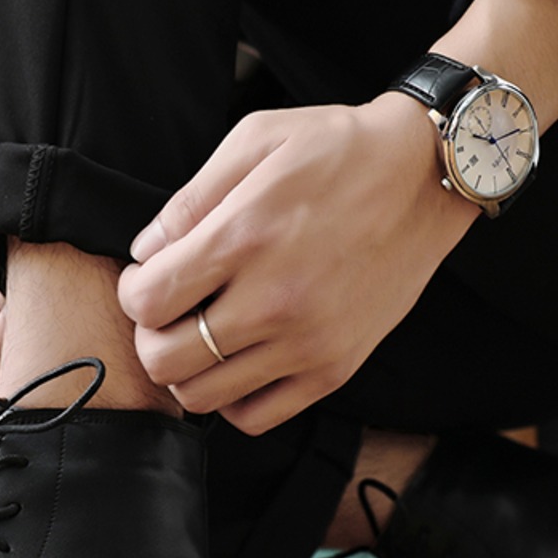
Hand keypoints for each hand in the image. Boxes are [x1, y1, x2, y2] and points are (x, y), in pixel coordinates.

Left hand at [117, 93, 476, 434]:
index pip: (147, 302)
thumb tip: (145, 252)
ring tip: (202, 333)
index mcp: (245, 239)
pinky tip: (239, 359)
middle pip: (164, 360)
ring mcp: (307, 343)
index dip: (132, 292)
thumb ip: (189, 201)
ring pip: (203, 397)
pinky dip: (233, 398)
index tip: (147, 277)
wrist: (425, 176)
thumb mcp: (255, 141)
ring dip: (187, 369)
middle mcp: (274, 301)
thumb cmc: (338, 151)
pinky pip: (257, 417)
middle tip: (169, 311)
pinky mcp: (335, 368)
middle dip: (150, 335)